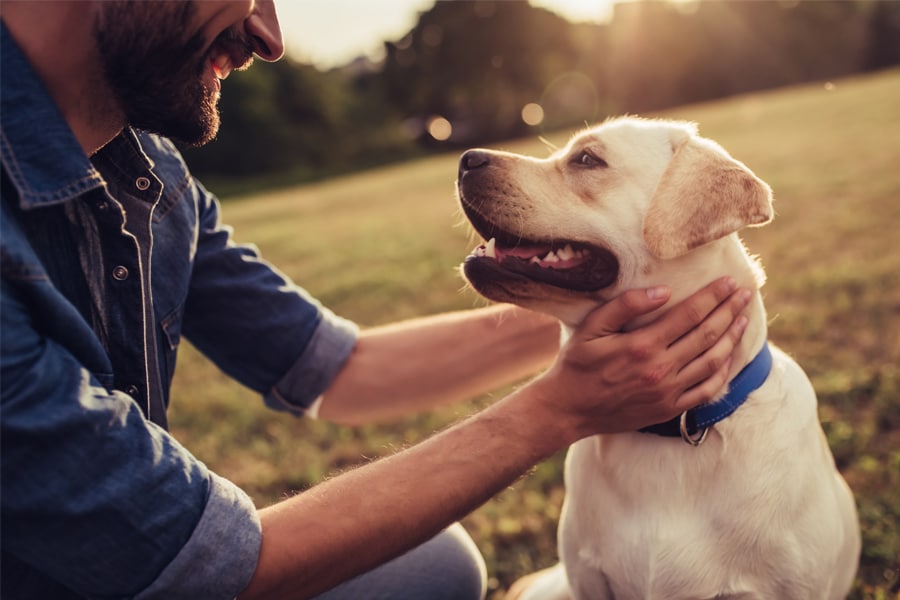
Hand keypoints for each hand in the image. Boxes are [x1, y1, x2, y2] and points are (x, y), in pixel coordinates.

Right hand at [534, 277, 750, 438]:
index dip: (713, 297)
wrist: (568, 409)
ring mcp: (668, 392)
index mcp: (642, 345)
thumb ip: (625, 306)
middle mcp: (660, 369)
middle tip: (745, 294)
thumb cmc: (577, 364)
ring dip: (732, 338)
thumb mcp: (591, 328)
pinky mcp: (669, 409)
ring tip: (743, 319)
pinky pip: (706, 390)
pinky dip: (723, 372)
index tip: (730, 282)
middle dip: (729, 311)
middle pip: (707, 335)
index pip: (689, 315)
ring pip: (712, 361)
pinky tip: (729, 356)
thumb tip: (663, 291)